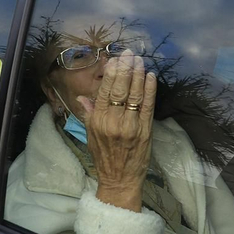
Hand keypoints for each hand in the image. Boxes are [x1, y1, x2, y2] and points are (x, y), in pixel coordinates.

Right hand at [79, 54, 156, 212]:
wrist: (119, 180)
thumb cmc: (104, 158)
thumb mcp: (90, 136)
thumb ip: (88, 114)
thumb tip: (82, 97)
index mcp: (98, 121)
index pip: (105, 91)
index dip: (111, 73)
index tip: (116, 60)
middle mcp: (113, 121)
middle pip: (120, 89)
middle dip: (126, 68)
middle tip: (130, 54)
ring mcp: (130, 126)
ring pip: (135, 94)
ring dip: (139, 75)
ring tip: (140, 61)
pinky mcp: (145, 131)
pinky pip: (148, 106)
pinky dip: (150, 90)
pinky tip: (151, 77)